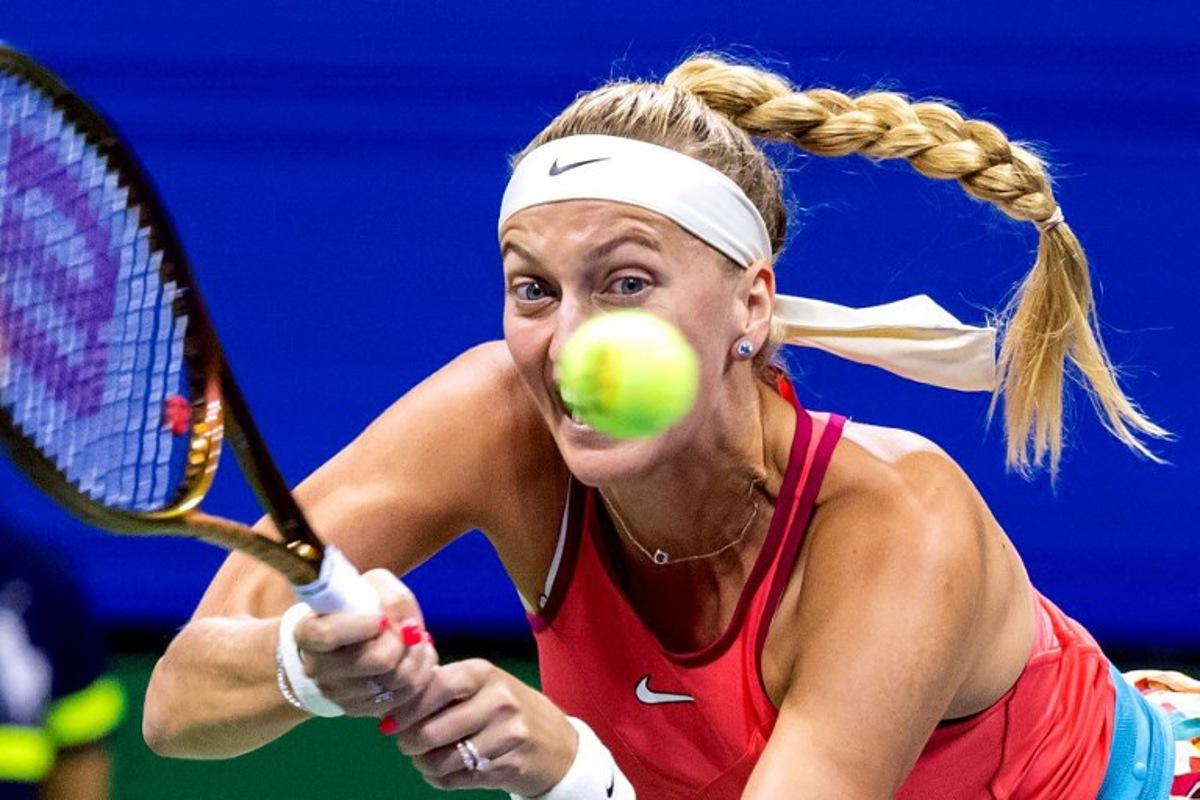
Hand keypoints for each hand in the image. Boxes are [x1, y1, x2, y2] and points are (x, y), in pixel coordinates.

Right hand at [291, 569, 437, 717]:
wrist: (343, 642)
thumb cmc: (356, 608)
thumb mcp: (369, 587)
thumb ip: (391, 597)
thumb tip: (408, 625)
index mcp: (309, 633)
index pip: (329, 634)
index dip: (363, 626)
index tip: (381, 619)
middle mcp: (318, 668)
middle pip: (379, 660)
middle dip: (404, 641)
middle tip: (410, 628)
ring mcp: (338, 694)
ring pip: (398, 680)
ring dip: (418, 656)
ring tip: (417, 640)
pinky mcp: (360, 709)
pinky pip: (404, 695)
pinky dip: (420, 674)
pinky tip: (416, 658)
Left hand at [386, 659, 577, 794]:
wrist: (554, 741)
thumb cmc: (504, 707)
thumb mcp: (481, 685)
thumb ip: (442, 687)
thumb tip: (392, 702)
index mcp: (484, 673)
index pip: (435, 688)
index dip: (406, 709)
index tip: (389, 724)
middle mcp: (499, 701)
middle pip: (433, 731)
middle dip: (410, 744)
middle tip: (407, 745)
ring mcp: (508, 735)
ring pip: (443, 761)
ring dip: (424, 765)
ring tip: (426, 760)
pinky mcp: (509, 767)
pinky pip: (458, 780)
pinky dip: (442, 780)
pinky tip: (444, 772)